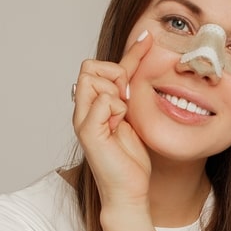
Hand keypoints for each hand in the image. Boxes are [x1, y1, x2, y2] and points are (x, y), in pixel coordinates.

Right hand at [72, 31, 153, 209]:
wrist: (129, 190)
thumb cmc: (131, 158)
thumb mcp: (135, 113)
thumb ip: (132, 87)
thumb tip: (145, 51)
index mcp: (93, 105)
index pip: (101, 65)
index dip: (127, 53)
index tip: (148, 39)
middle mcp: (83, 110)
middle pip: (90, 66)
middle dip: (115, 75)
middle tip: (127, 100)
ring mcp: (82, 120)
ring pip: (93, 79)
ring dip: (115, 93)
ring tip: (122, 116)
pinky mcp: (87, 132)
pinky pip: (102, 100)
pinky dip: (116, 109)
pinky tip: (120, 125)